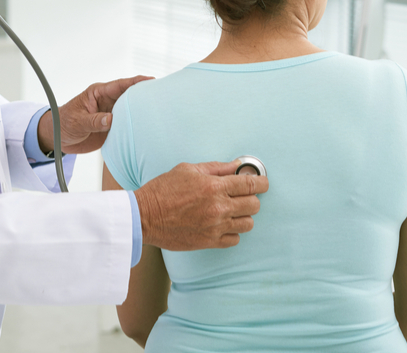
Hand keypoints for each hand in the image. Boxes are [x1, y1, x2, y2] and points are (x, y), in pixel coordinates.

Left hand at [37, 75, 151, 154]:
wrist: (58, 139)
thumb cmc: (63, 124)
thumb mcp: (77, 122)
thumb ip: (94, 121)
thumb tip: (111, 120)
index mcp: (98, 93)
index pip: (120, 85)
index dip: (136, 82)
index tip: (151, 80)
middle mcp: (107, 102)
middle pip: (130, 96)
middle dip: (145, 94)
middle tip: (162, 95)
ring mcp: (111, 114)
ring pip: (131, 111)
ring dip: (143, 112)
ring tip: (161, 111)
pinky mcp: (113, 127)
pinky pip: (127, 125)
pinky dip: (137, 127)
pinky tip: (149, 128)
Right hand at [133, 160, 267, 250]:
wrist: (145, 216)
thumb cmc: (163, 191)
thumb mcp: (188, 170)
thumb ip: (216, 168)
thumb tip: (236, 166)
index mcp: (213, 187)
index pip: (251, 185)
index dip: (261, 183)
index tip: (262, 183)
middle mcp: (218, 208)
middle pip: (254, 205)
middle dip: (251, 198)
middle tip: (242, 195)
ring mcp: (215, 226)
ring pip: (248, 224)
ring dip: (243, 216)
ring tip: (231, 211)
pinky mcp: (209, 242)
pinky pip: (235, 239)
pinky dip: (232, 231)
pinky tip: (222, 224)